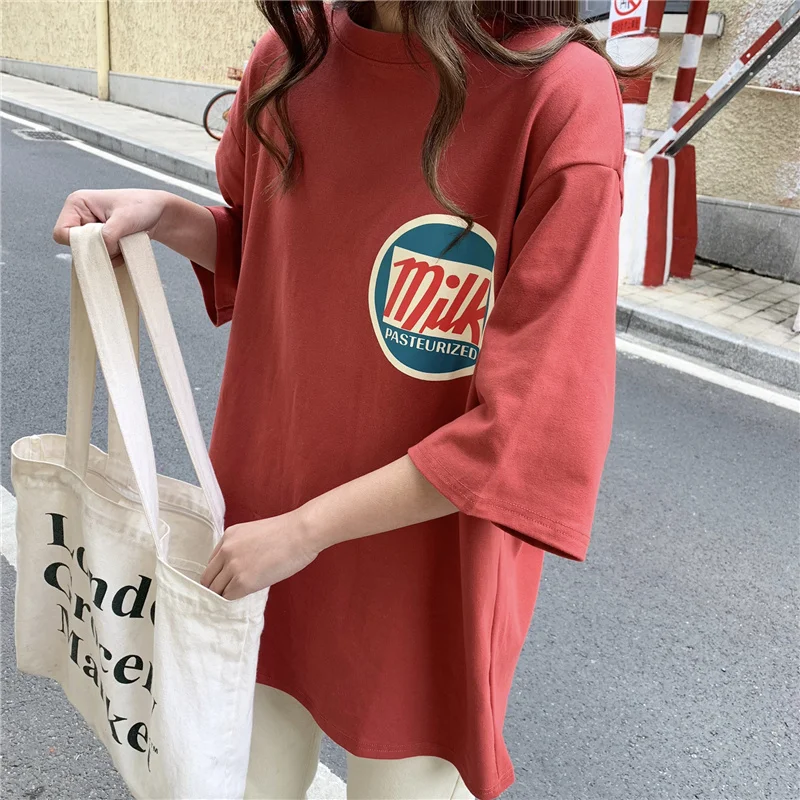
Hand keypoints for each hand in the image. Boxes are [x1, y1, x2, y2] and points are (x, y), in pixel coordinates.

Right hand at [53, 189, 168, 260]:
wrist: (159, 212)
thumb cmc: (142, 206)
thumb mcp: (125, 219)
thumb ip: (108, 235)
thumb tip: (100, 250)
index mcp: (77, 204)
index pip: (62, 233)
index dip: (80, 242)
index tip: (104, 240)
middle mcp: (79, 216)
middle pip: (76, 247)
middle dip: (98, 249)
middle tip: (118, 240)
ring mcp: (90, 229)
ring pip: (90, 255)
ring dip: (109, 253)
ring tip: (125, 240)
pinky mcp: (100, 240)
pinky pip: (102, 258)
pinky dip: (115, 256)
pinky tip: (126, 245)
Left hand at [200, 509, 319, 599]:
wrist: (301, 533)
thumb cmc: (287, 532)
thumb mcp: (255, 533)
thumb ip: (242, 548)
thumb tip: (241, 567)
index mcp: (228, 536)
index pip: (212, 563)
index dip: (219, 574)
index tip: (226, 580)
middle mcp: (226, 551)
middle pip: (208, 578)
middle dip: (217, 586)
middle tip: (230, 591)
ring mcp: (233, 567)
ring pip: (216, 590)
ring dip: (226, 594)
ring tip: (240, 594)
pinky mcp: (244, 582)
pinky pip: (229, 597)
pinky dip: (235, 598)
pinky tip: (246, 595)